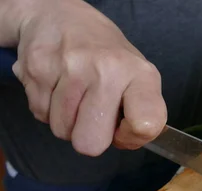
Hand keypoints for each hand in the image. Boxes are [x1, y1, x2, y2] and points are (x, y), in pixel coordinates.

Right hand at [12, 0, 165, 155]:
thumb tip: (127, 141)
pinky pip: (42, 115)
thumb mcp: (138, 78)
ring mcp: (70, 69)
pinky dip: (49, 108)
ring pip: (62, 131)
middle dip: (90, 136)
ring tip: (76, 96)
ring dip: (68, 121)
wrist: (61, 18)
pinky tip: (58, 87)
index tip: (125, 128)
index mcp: (140, 74)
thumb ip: (140, 114)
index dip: (132, 138)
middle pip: (91, 143)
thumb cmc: (108, 57)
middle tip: (94, 114)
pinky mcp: (37, 70)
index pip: (145, 124)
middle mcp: (107, 70)